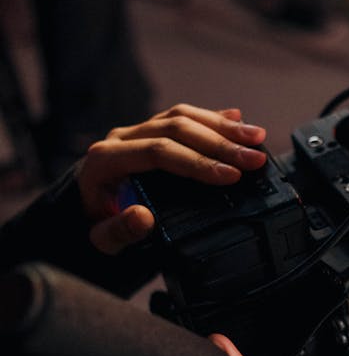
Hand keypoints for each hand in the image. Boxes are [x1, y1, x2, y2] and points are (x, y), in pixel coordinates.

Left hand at [76, 104, 266, 254]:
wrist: (85, 209)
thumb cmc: (96, 224)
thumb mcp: (101, 239)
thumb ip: (118, 232)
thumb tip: (143, 218)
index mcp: (106, 160)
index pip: (158, 151)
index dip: (197, 162)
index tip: (230, 176)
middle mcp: (121, 138)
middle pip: (175, 128)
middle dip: (220, 143)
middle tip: (254, 159)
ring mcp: (137, 130)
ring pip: (182, 116)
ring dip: (222, 126)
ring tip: (255, 139)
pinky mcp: (152, 129)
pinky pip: (183, 116)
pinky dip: (212, 118)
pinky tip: (238, 120)